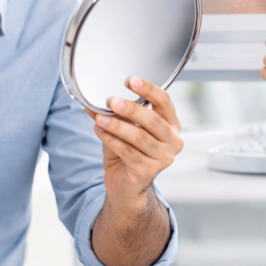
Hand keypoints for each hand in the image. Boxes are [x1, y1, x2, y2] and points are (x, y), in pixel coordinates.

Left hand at [85, 77, 182, 211]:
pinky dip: (112, 140)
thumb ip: (114, 114)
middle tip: (112, 101)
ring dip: (117, 126)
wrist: (127, 185)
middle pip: (153, 120)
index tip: (130, 80)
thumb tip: (92, 101)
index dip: (149, 89)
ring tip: (100, 118)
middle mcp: (173, 141)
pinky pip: (128, 152)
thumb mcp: (124, 128)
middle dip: (131, 109)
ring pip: (140, 137)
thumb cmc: (129, 152)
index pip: (164, 102)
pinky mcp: (149, 171)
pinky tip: (99, 131)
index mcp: (172, 125)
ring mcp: (163, 158)